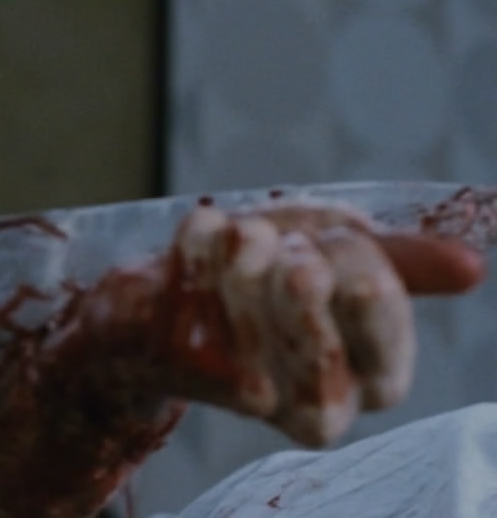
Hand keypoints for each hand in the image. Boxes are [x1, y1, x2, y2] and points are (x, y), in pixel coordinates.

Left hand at [149, 202, 484, 445]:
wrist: (165, 304)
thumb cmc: (268, 274)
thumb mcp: (340, 254)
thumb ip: (397, 260)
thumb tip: (472, 267)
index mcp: (372, 374)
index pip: (384, 330)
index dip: (361, 273)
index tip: (337, 241)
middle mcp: (319, 402)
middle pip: (323, 333)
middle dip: (305, 277)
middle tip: (292, 252)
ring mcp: (247, 392)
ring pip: (253, 317)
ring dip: (249, 258)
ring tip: (244, 232)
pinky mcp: (184, 367)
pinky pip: (193, 300)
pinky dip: (198, 249)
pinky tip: (202, 229)